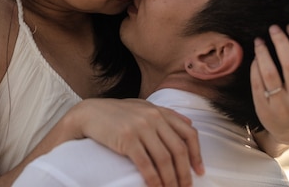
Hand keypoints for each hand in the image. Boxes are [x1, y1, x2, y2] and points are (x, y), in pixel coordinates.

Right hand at [70, 97, 203, 186]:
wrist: (89, 113)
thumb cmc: (116, 113)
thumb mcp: (143, 107)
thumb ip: (165, 114)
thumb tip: (189, 124)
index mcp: (159, 111)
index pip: (188, 133)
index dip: (197, 154)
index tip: (199, 171)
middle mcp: (153, 117)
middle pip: (178, 150)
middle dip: (185, 172)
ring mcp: (140, 128)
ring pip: (164, 159)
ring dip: (171, 180)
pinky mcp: (127, 139)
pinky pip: (146, 165)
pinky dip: (154, 180)